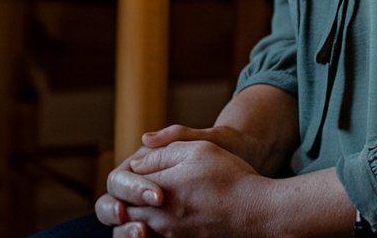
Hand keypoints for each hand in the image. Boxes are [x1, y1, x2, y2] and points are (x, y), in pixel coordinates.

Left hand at [115, 139, 265, 237]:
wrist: (254, 211)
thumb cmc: (229, 176)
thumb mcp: (199, 148)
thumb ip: (165, 150)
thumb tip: (138, 160)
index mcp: (158, 189)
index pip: (123, 184)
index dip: (128, 174)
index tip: (141, 167)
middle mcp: (157, 218)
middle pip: (124, 210)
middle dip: (126, 198)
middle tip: (138, 187)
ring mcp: (167, 236)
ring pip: (134, 229)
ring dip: (136, 216)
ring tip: (150, 203)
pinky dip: (151, 229)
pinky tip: (166, 217)